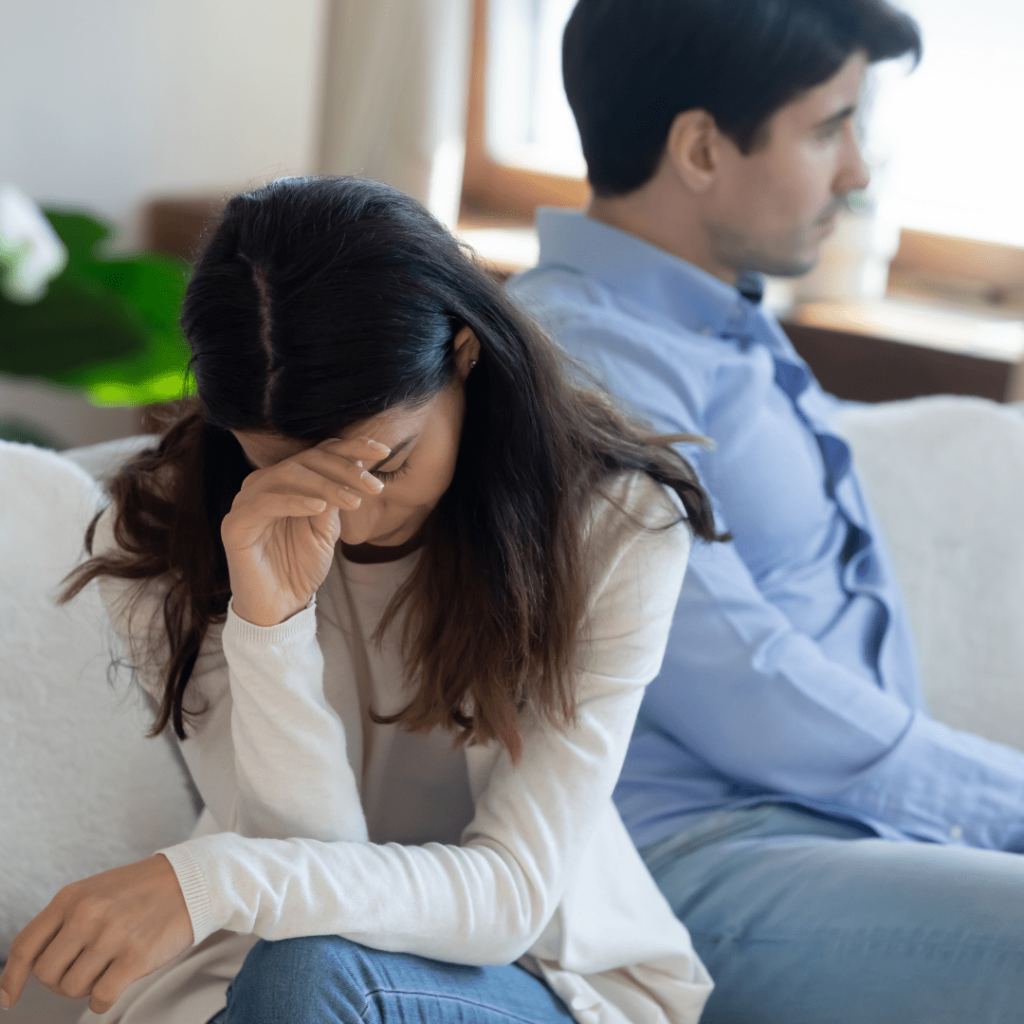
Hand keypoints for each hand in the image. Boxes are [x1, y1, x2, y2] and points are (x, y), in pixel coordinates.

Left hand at [0, 855, 192, 1014]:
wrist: (191, 880)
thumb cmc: (141, 890)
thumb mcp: (95, 891)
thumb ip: (64, 920)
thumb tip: (31, 966)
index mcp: (72, 897)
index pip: (26, 946)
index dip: (11, 978)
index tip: (8, 998)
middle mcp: (87, 915)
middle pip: (47, 974)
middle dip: (61, 980)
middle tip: (84, 969)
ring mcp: (112, 936)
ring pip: (72, 989)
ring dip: (86, 988)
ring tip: (107, 967)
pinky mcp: (136, 956)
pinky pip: (99, 999)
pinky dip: (102, 1000)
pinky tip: (115, 983)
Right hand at [223, 436, 389, 626]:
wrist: (280, 606)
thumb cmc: (301, 566)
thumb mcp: (327, 527)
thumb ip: (335, 497)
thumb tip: (358, 464)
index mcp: (284, 481)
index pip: (317, 453)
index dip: (350, 448)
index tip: (383, 451)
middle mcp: (262, 484)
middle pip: (305, 459)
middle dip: (344, 469)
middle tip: (373, 485)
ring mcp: (245, 502)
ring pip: (287, 474)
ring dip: (326, 484)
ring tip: (353, 501)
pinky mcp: (235, 524)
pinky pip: (265, 503)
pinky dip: (295, 502)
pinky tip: (320, 508)